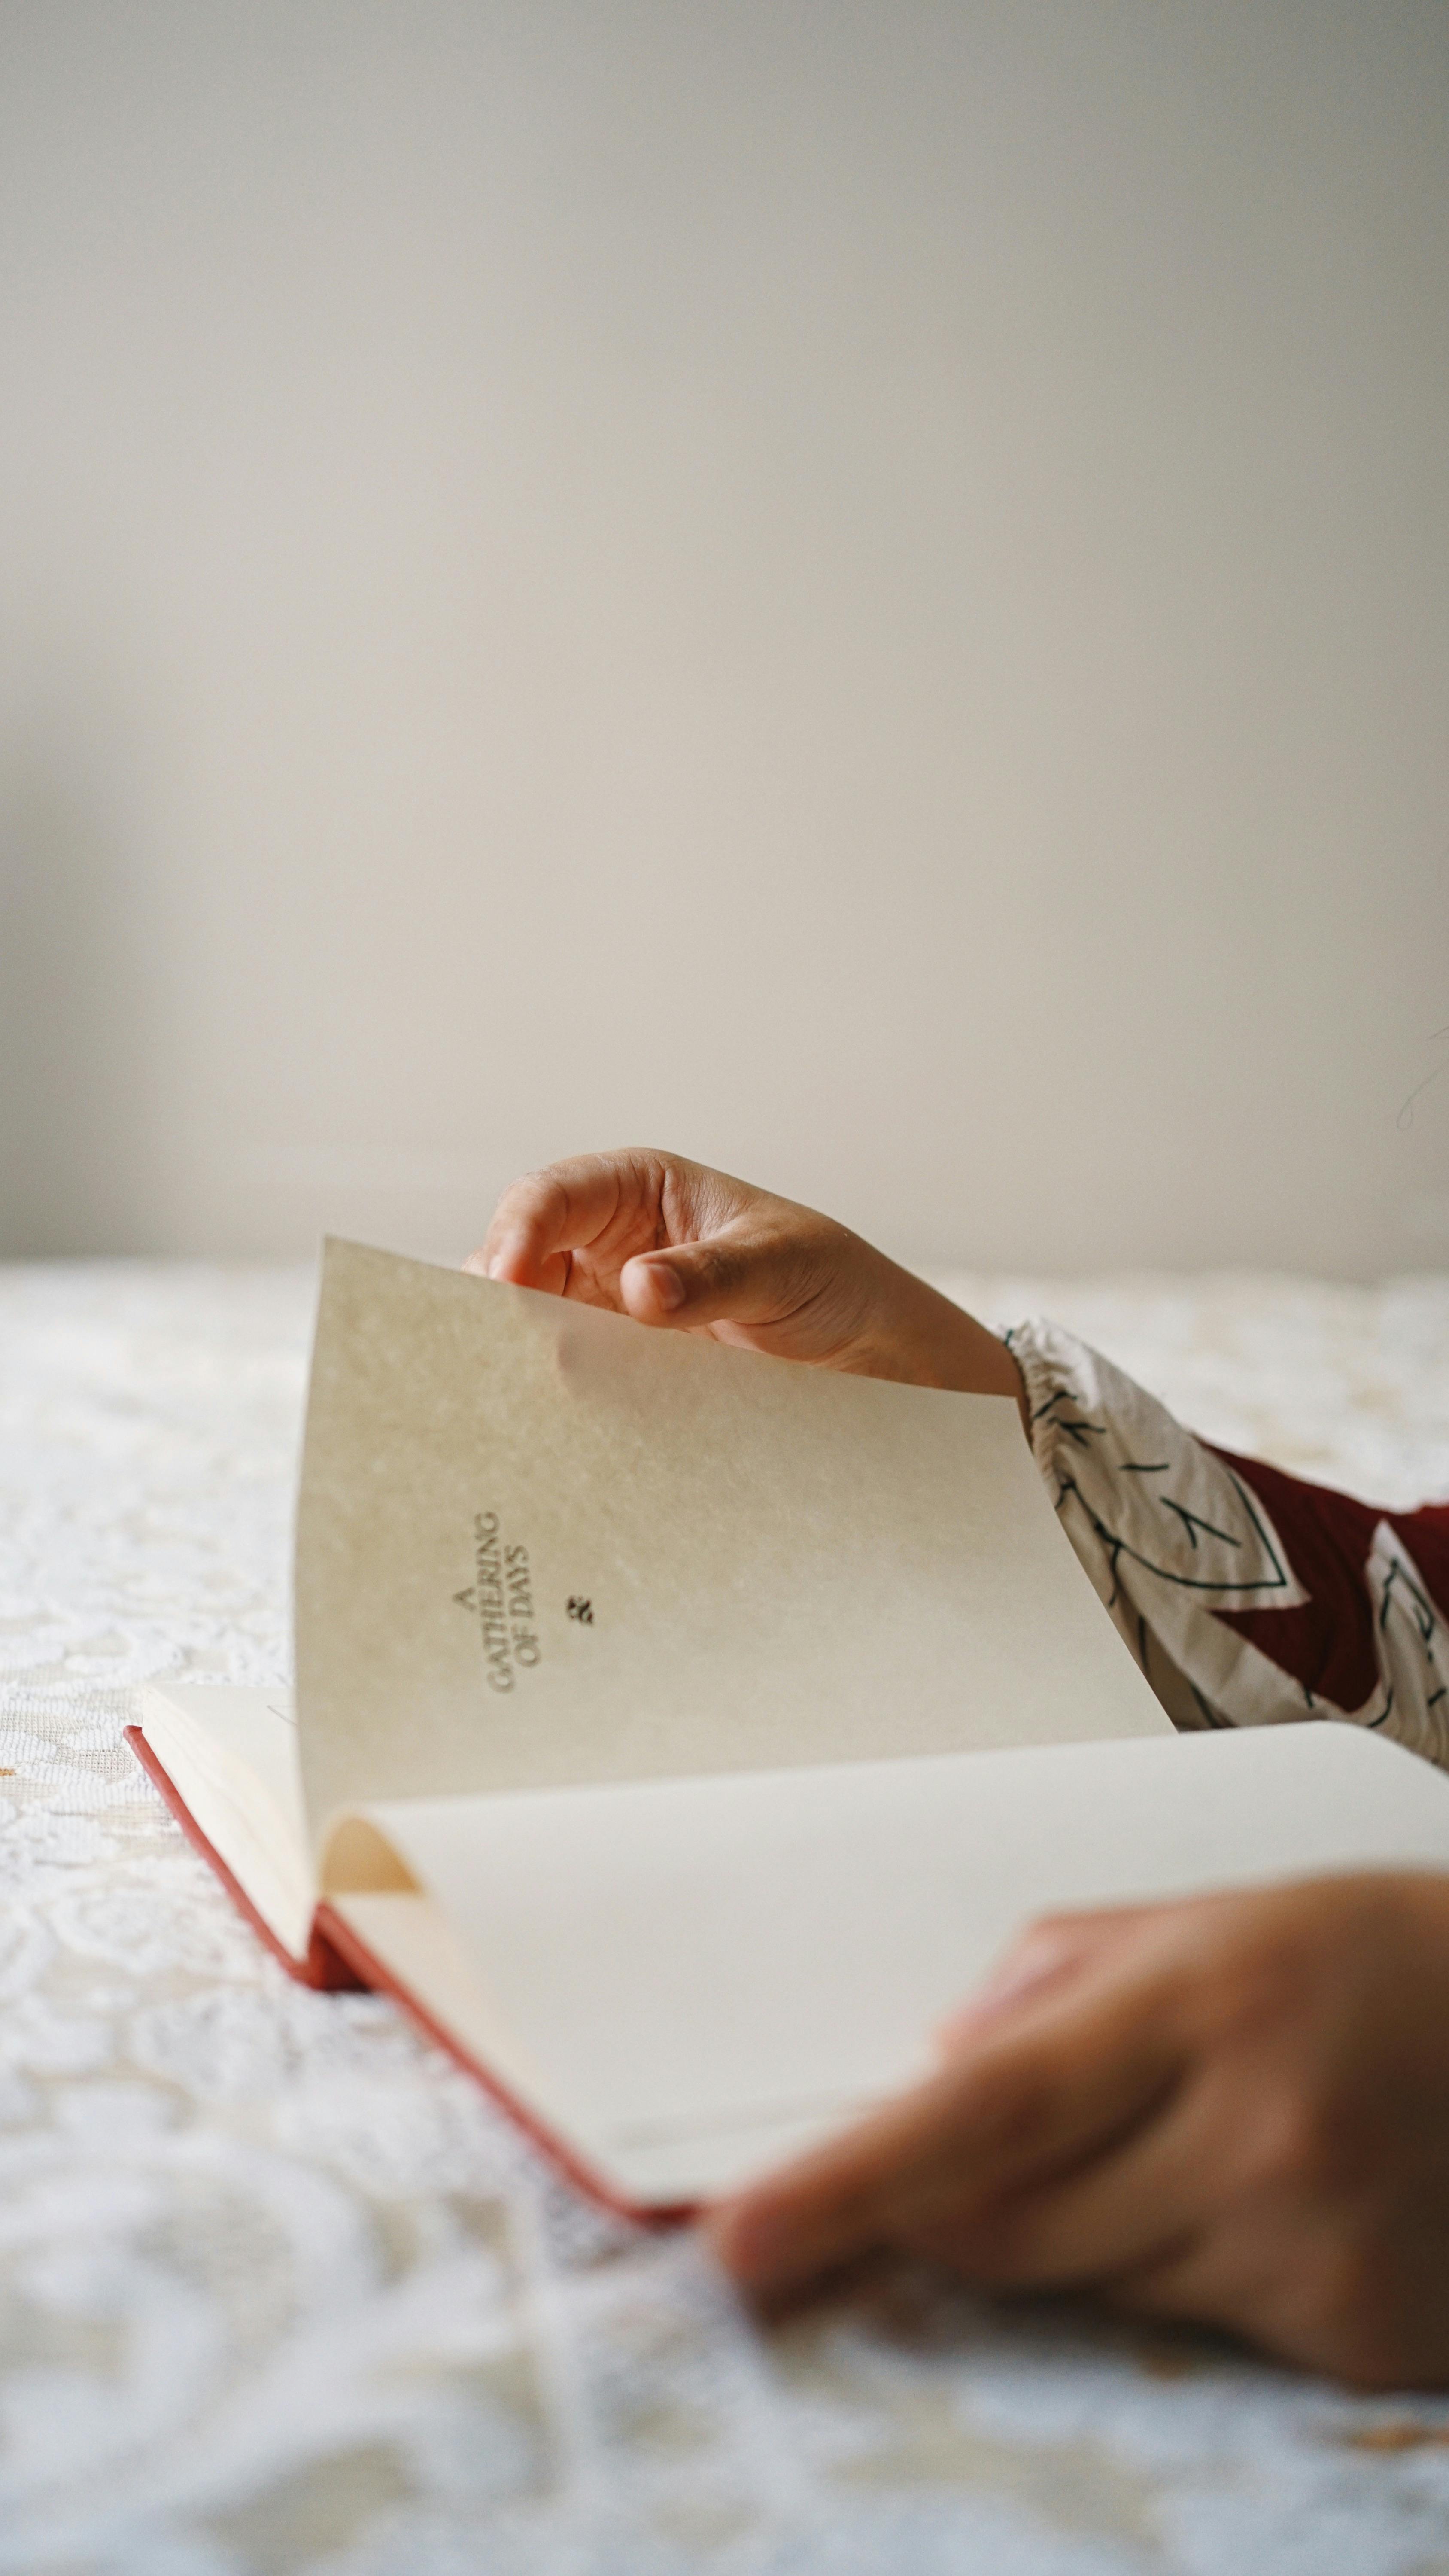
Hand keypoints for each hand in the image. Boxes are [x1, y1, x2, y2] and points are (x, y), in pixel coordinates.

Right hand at [470, 1149, 1022, 1402]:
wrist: (877, 1359)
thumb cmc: (836, 1281)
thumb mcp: (784, 1267)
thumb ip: (713, 1276)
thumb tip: (641, 1288)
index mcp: (640, 1190)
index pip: (552, 1198)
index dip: (519, 1235)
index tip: (506, 1284)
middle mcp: (611, 1245)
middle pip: (520, 1263)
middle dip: (498, 1302)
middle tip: (488, 1353)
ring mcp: (609, 1312)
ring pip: (532, 1326)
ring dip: (518, 1357)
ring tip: (510, 1397)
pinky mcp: (621, 1372)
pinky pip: (567, 1380)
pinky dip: (550, 1400)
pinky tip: (548, 1426)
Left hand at [707, 1872, 1448, 2387]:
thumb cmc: (1362, 1958)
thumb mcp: (1197, 1921)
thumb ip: (1043, 1984)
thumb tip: (930, 2072)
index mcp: (1198, 2003)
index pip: (982, 2110)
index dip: (850, 2181)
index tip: (742, 2235)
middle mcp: (1254, 2134)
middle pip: (1008, 2232)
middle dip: (946, 2212)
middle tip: (951, 2169)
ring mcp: (1309, 2250)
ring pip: (1091, 2291)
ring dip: (1089, 2230)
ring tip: (1193, 2137)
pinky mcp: (1353, 2337)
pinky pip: (1188, 2334)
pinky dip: (1185, 2273)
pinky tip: (1268, 2194)